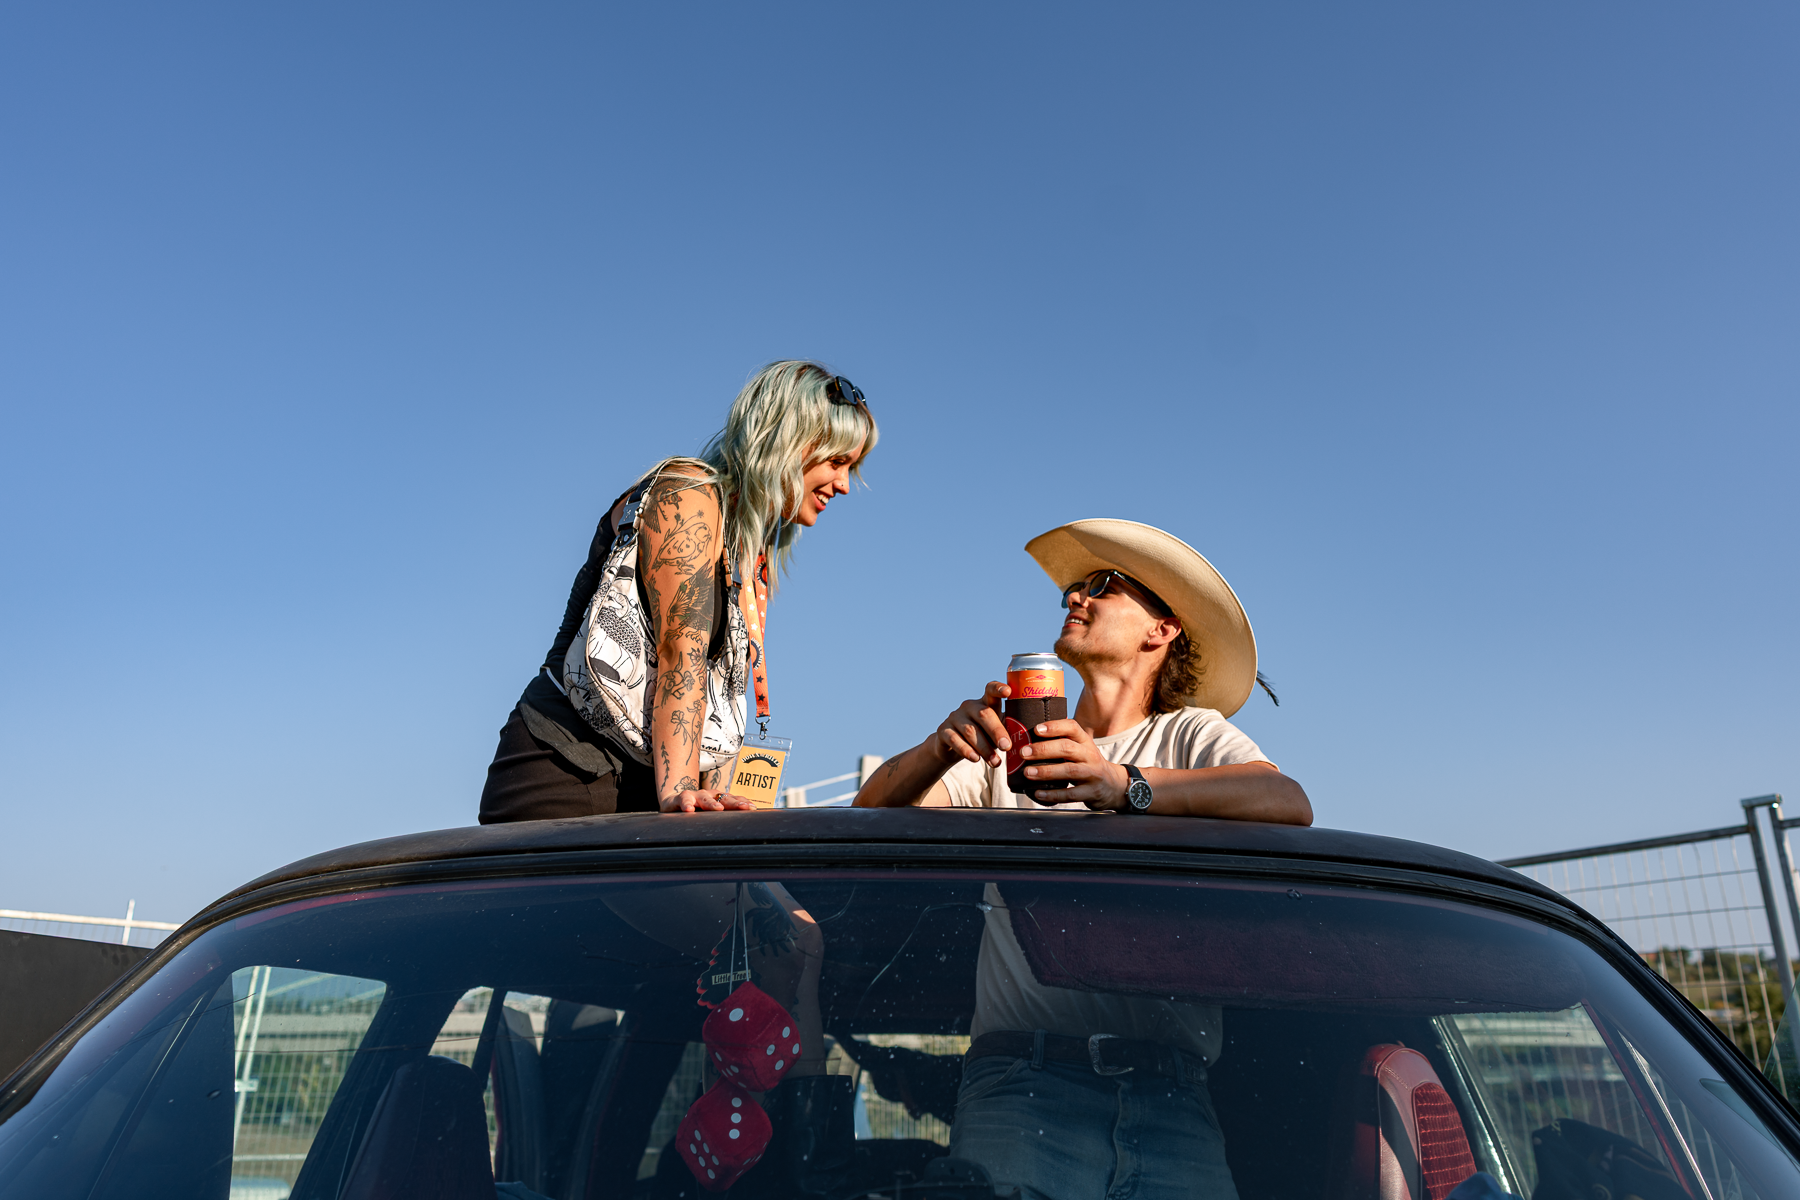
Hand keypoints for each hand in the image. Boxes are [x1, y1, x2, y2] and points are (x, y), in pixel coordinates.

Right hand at [660, 788, 757, 812]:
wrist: (674, 801)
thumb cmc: (697, 810)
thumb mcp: (711, 815)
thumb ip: (724, 819)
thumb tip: (743, 828)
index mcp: (719, 799)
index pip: (733, 800)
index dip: (742, 803)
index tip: (752, 809)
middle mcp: (710, 795)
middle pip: (723, 798)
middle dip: (734, 803)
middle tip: (743, 808)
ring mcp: (696, 795)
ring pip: (705, 798)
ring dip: (712, 803)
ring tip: (718, 809)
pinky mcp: (681, 798)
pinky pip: (684, 799)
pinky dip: (686, 804)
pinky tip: (689, 810)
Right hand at [931, 681, 1013, 767]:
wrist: (951, 747)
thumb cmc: (981, 736)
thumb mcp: (994, 732)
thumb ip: (1006, 731)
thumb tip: (1024, 743)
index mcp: (984, 703)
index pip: (990, 690)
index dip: (999, 689)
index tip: (1008, 691)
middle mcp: (969, 706)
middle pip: (983, 714)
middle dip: (996, 731)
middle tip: (1006, 747)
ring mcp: (954, 717)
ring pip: (970, 731)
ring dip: (984, 748)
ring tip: (995, 762)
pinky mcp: (943, 730)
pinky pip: (955, 739)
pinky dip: (966, 750)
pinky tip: (975, 759)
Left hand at [1017, 719, 1131, 809]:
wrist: (1114, 785)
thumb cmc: (1088, 764)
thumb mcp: (1081, 749)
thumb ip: (1062, 743)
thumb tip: (1028, 740)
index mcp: (1085, 742)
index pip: (1072, 728)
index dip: (1055, 726)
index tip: (1036, 729)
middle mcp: (1090, 755)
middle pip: (1067, 748)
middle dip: (1043, 749)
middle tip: (1024, 752)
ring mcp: (1092, 774)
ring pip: (1070, 771)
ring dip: (1046, 771)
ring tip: (1028, 773)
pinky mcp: (1091, 792)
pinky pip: (1071, 794)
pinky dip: (1053, 794)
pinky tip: (1038, 793)